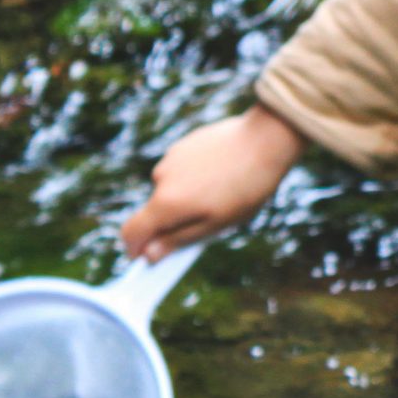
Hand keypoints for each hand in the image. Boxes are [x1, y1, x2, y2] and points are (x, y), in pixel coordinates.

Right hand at [122, 104, 305, 259]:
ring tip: (221, 193)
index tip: (145, 258)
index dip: (134, 248)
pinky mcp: (183, 145)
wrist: (266, 140)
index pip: (131, 231)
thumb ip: (178, 240)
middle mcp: (160, 178)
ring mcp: (170, 158)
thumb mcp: (216, 224)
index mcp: (166, 203)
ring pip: (169, 190)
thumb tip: (148, 255)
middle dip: (172, 222)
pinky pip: (180, 171)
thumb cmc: (246, 188)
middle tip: (208, 220)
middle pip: (154, 211)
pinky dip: (192, 179)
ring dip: (185, 198)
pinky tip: (220, 174)